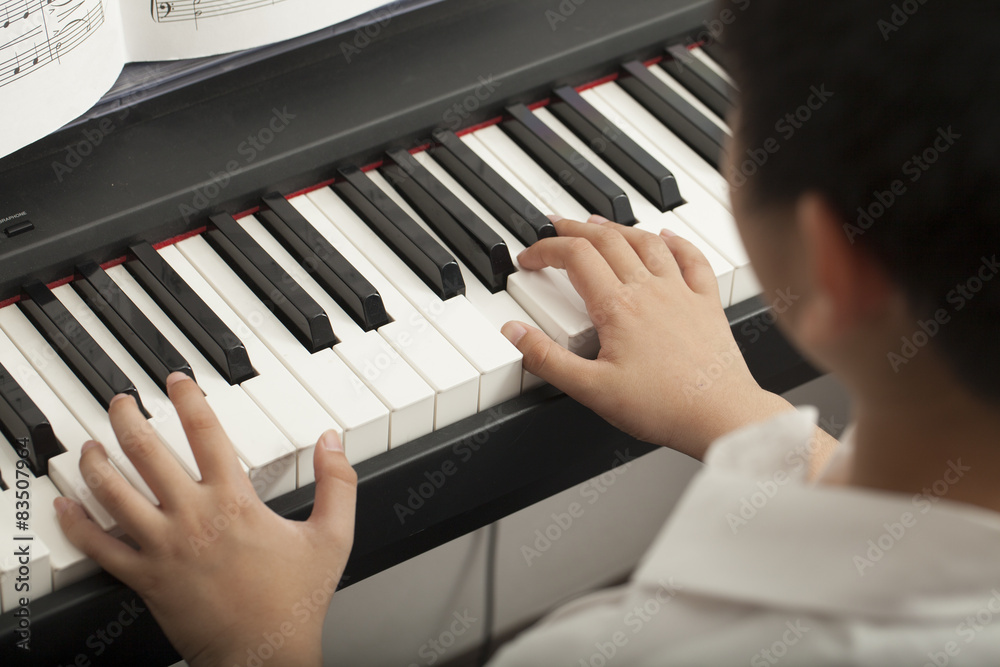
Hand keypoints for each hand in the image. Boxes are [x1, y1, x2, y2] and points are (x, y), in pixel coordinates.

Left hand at [55, 373, 356, 666]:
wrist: (264, 654)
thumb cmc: (295, 601)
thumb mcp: (332, 536)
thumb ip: (338, 483)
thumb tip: (332, 442)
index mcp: (234, 502)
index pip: (205, 433)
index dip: (188, 399)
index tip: (177, 381)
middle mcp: (192, 517)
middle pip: (146, 453)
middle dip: (127, 418)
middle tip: (121, 401)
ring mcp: (163, 548)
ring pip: (113, 493)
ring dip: (95, 462)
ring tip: (90, 444)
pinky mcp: (144, 578)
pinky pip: (98, 547)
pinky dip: (76, 523)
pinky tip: (66, 506)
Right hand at [502, 216, 792, 459]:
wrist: (719, 415)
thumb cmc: (662, 407)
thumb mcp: (590, 390)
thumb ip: (547, 359)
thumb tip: (515, 332)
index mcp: (618, 307)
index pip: (574, 257)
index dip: (545, 250)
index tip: (529, 258)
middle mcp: (649, 290)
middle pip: (606, 240)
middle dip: (574, 229)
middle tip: (554, 227)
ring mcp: (681, 292)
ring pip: (645, 242)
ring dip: (616, 228)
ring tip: (597, 224)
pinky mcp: (706, 304)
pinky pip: (692, 259)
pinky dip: (676, 242)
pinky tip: (666, 236)